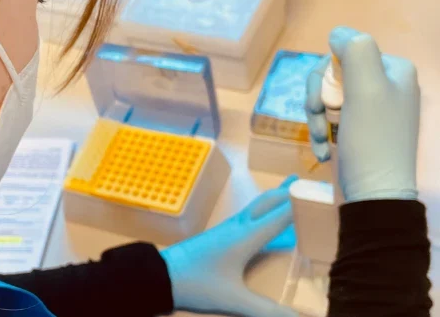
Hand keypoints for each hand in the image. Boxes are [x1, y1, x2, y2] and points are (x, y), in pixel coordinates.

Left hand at [161, 176, 298, 316]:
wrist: (160, 276)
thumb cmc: (196, 283)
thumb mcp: (233, 299)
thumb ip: (266, 310)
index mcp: (246, 236)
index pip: (282, 215)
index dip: (304, 203)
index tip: (325, 193)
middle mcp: (238, 227)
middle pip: (268, 203)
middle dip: (289, 192)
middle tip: (307, 181)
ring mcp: (226, 230)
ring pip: (256, 207)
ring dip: (274, 199)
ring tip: (288, 190)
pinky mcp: (218, 236)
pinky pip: (247, 217)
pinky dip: (262, 212)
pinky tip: (262, 221)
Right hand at [305, 26, 419, 201]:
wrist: (376, 195)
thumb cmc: (372, 140)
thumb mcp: (367, 88)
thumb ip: (355, 49)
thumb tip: (337, 33)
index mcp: (394, 70)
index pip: (344, 54)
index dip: (324, 76)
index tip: (320, 101)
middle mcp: (387, 86)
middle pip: (333, 76)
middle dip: (318, 99)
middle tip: (317, 119)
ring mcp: (374, 110)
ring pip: (328, 98)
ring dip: (316, 120)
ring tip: (319, 140)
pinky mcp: (361, 131)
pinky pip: (332, 120)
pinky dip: (321, 134)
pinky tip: (323, 151)